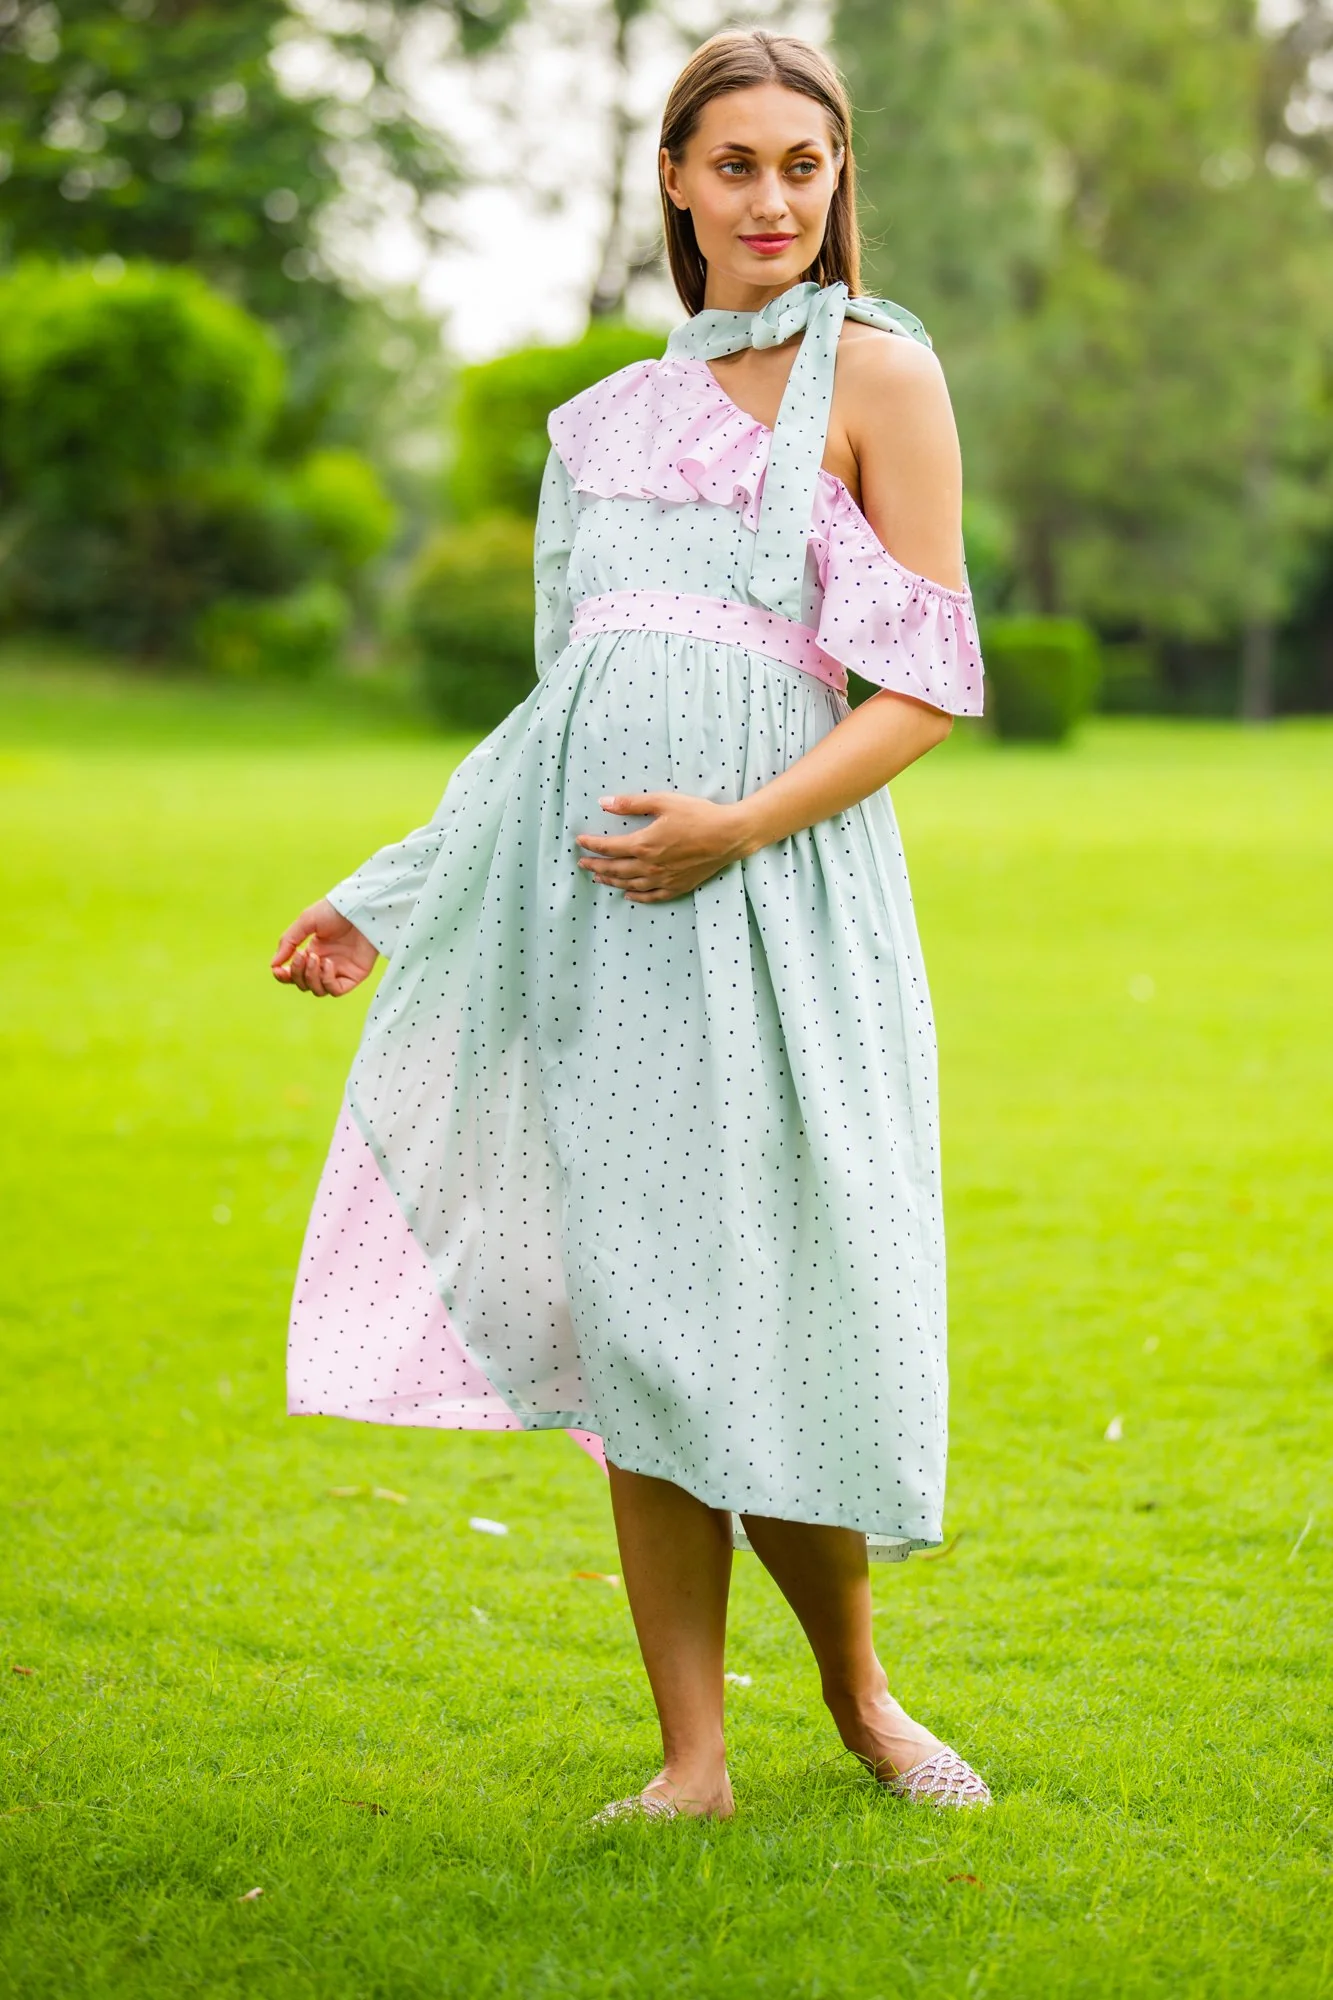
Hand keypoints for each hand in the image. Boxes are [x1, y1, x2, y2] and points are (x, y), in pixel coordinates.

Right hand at [271, 899, 377, 996]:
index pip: (294, 974)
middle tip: (302, 954)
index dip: (284, 976)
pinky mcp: (353, 977)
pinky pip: (335, 990)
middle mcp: (325, 964)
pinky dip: (326, 981)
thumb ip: (288, 942)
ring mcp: (339, 972)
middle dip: (298, 973)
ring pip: (318, 990)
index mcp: (313, 952)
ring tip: (315, 957)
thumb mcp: (306, 922)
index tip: (277, 970)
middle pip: (304, 983)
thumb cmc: (335, 911)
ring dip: (311, 977)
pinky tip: (327, 963)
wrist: (360, 908)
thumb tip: (273, 965)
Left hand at [575, 791, 749, 901]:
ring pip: (630, 885)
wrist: (729, 835)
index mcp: (644, 844)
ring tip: (599, 878)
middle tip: (583, 864)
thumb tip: (604, 803)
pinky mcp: (677, 886)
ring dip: (611, 882)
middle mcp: (650, 866)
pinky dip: (637, 897)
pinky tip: (628, 895)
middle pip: (615, 869)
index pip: (609, 847)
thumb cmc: (698, 815)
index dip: (592, 845)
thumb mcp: (663, 802)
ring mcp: (663, 879)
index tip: (580, 842)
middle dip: (596, 866)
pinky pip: (652, 896)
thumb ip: (631, 803)